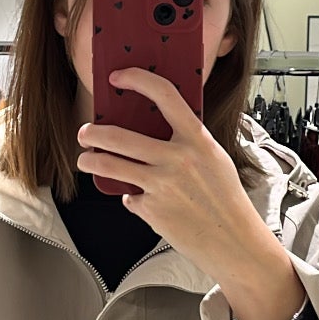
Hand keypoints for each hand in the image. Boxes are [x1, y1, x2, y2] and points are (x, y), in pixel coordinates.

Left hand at [77, 69, 303, 319]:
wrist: (233, 241)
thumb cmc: (225, 199)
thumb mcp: (214, 159)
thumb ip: (187, 143)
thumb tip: (152, 130)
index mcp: (197, 139)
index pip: (164, 95)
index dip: (137, 79)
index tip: (118, 78)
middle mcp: (177, 159)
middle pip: (118, 136)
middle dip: (93, 133)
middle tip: (85, 133)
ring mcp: (161, 185)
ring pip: (109, 165)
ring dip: (90, 161)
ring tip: (86, 160)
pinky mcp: (151, 210)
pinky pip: (129, 198)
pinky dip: (132, 199)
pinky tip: (143, 202)